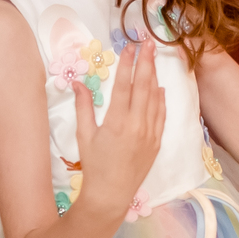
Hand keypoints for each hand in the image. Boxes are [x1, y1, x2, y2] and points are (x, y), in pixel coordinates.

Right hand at [73, 39, 165, 215]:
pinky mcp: (156, 142)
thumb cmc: (94, 166)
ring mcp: (149, 133)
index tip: (129, 47)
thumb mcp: (84, 135)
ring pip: (154, 98)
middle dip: (146, 62)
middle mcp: (136, 125)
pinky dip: (161, 99)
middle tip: (148, 43)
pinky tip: (160, 87)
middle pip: (143, 86)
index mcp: (117, 121)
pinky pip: (161, 115)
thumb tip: (77, 83)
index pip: (124, 84)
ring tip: (154, 58)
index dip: (127, 63)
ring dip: (154, 76)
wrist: (111, 194)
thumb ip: (83, 107)